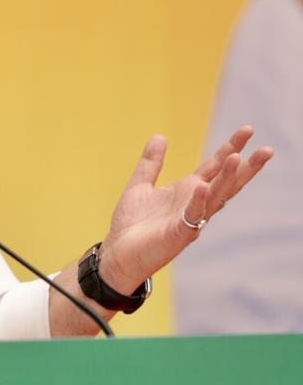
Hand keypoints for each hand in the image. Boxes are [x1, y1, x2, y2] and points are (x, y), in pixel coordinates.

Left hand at [96, 126, 273, 292]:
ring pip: (214, 198)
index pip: (215, 167)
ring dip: (227, 179)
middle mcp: (195, 204)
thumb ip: (151, 163)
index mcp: (188, 191)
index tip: (248, 130)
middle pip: (225, 182)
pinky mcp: (179, 235)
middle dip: (245, 166)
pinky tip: (202, 186)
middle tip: (267, 149)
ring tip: (238, 158)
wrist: (118, 253)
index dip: (231, 149)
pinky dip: (197, 201)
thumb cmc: (132, 224)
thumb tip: (161, 136)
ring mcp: (190, 220)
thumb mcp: (140, 185)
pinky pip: (192, 216)